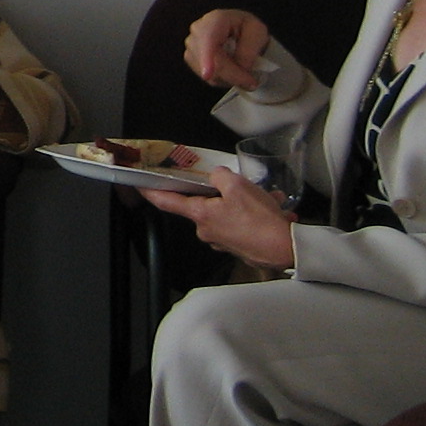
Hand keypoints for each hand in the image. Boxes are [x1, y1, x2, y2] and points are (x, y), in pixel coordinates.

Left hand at [140, 168, 297, 268]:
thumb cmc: (260, 221)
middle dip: (223, 193)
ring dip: (247, 204)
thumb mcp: (237, 186)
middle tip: (242, 187)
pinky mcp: (239, 247)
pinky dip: (257, 216)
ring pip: (229, 213)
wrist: (287, 249)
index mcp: (201, 215)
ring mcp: (223, 241)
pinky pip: (243, 225)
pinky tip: (274, 212)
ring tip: (267, 200)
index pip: (167, 201)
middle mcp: (207, 231)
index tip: (138, 185)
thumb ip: (220, 176)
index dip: (150, 191)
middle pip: (205, 204)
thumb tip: (218, 177)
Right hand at [185, 10, 272, 91]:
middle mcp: (198, 30)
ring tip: (242, 70)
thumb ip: (249, 50)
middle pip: (212, 62)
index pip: (208, 39)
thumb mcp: (258, 33)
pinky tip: (230, 70)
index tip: (207, 75)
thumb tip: (239, 66)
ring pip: (211, 74)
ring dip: (230, 78)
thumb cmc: (248, 29)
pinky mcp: (191, 58)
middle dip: (233, 75)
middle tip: (252, 81)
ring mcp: (191, 44)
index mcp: (216, 19)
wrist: (239, 32)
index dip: (206, 57)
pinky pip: (209, 78)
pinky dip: (223, 79)